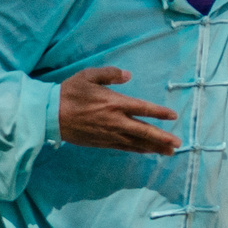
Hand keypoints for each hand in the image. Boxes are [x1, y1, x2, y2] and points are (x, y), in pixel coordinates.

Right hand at [59, 66, 180, 153]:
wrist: (50, 115)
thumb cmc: (69, 92)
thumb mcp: (88, 76)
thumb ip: (110, 74)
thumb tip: (128, 76)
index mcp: (114, 103)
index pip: (143, 108)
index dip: (159, 113)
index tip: (173, 116)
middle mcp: (115, 121)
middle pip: (144, 131)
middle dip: (162, 138)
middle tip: (177, 144)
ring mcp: (109, 134)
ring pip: (136, 143)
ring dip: (154, 147)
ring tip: (168, 152)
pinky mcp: (102, 143)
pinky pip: (124, 148)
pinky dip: (138, 150)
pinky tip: (147, 151)